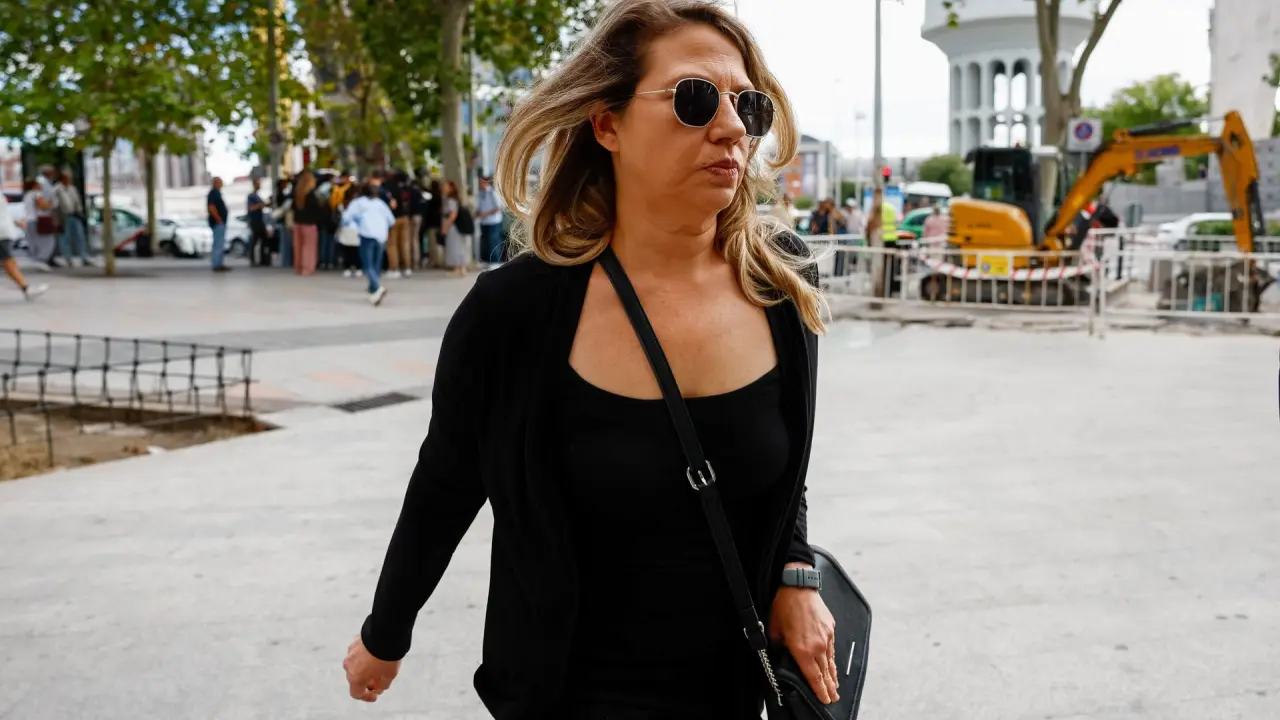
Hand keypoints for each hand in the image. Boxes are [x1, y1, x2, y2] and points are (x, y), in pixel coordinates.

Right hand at [343, 634, 400, 702]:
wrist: (385, 632)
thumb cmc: (387, 656)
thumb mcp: (389, 675)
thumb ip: (382, 685)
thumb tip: (378, 687)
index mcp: (355, 678)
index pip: (356, 693)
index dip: (366, 697)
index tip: (375, 695)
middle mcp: (349, 666)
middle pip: (356, 679)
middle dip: (367, 682)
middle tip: (378, 681)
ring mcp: (350, 653)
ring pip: (356, 665)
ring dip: (365, 668)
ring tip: (379, 667)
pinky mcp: (354, 642)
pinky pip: (358, 653)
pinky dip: (365, 657)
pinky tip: (376, 654)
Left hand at [769, 572, 838, 704]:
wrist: (798, 587)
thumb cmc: (784, 607)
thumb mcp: (774, 631)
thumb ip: (779, 647)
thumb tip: (778, 657)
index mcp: (802, 649)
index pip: (813, 677)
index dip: (819, 690)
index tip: (824, 700)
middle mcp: (817, 646)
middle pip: (825, 673)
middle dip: (829, 688)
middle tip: (833, 699)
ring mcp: (826, 638)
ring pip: (830, 663)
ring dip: (833, 677)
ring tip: (835, 688)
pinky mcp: (830, 629)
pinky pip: (832, 650)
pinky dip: (832, 661)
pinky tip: (832, 666)